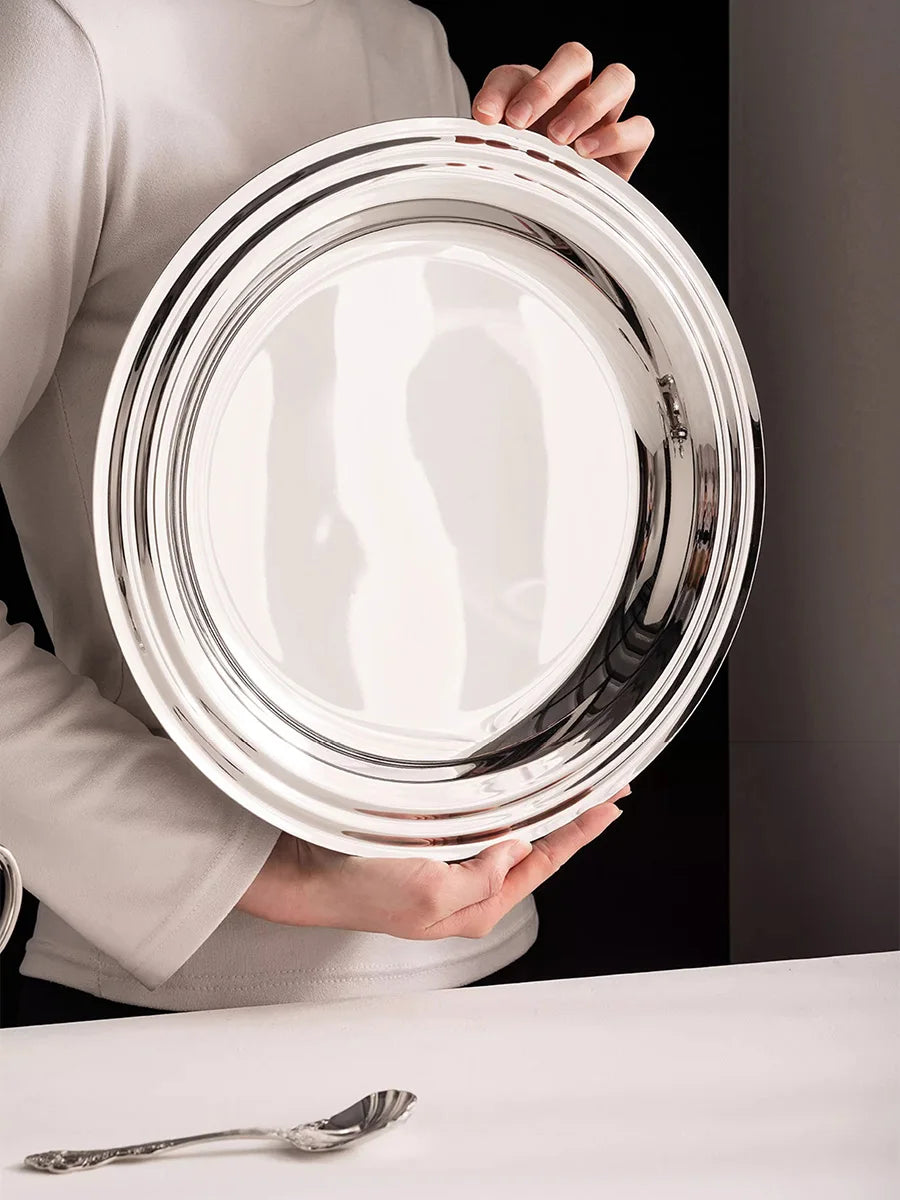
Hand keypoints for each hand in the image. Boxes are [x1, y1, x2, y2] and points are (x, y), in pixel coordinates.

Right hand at [237, 784, 629, 938]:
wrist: (307, 874)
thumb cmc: (359, 892)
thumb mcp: (429, 897)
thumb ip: (481, 877)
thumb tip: (515, 848)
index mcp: (477, 903)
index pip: (542, 860)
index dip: (578, 831)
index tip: (609, 805)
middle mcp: (469, 881)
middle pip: (533, 840)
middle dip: (569, 812)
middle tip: (605, 785)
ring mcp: (449, 856)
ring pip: (508, 822)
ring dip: (539, 799)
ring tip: (574, 779)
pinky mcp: (428, 833)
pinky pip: (475, 809)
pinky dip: (500, 793)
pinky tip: (518, 779)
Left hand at [471, 42, 652, 180]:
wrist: (553, 215)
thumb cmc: (528, 176)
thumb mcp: (499, 153)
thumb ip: (486, 132)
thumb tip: (480, 120)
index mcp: (539, 90)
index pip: (518, 73)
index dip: (507, 90)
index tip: (495, 118)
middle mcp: (577, 93)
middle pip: (577, 57)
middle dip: (549, 85)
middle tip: (523, 122)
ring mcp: (607, 116)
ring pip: (620, 79)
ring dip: (588, 105)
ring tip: (561, 140)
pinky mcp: (628, 148)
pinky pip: (640, 128)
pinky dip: (616, 136)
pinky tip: (587, 154)